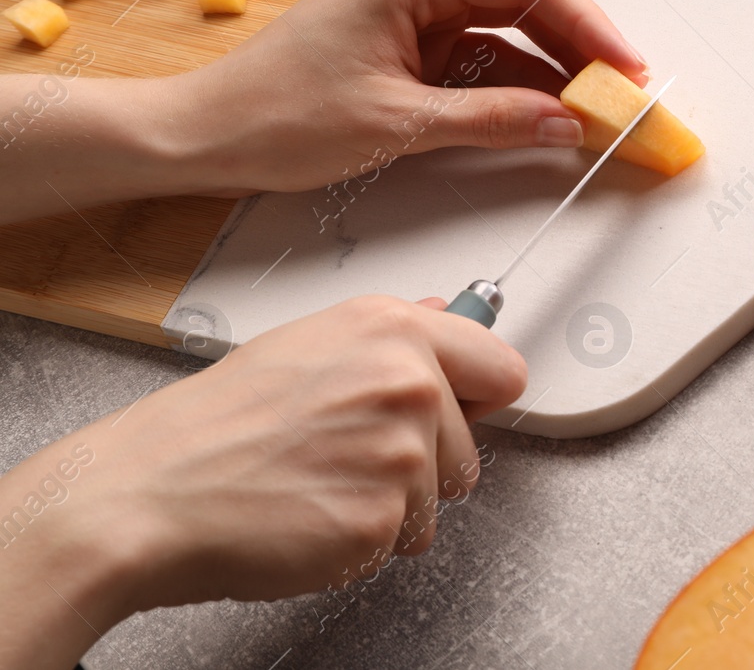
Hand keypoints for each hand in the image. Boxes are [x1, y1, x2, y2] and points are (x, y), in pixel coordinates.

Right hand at [0, 294, 526, 669]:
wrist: (145, 494)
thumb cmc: (211, 426)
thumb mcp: (305, 346)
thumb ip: (389, 337)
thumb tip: (446, 317)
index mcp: (391, 329)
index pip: (502, 368)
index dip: (479, 400)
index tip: (460, 411)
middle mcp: (408, 382)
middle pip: (473, 447)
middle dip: (424, 464)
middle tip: (345, 457)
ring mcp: (401, 452)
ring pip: (441, 499)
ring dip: (392, 507)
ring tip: (319, 484)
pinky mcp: (384, 519)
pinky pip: (403, 541)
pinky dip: (363, 543)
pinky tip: (312, 516)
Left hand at [173, 0, 649, 195]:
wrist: (206, 135)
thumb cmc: (277, 118)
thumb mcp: (397, 125)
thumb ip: (493, 120)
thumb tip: (566, 124)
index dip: (588, 22)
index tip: (625, 68)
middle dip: (580, 39)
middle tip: (621, 90)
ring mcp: (413, 5)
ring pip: (511, 20)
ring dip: (555, 62)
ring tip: (595, 106)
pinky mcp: (410, 37)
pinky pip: (483, 48)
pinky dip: (520, 79)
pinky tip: (549, 110)